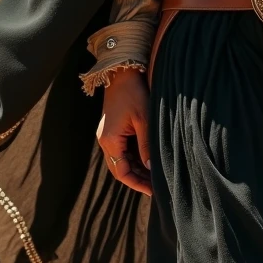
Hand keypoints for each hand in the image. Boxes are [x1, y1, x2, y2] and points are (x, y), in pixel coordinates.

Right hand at [96, 65, 152, 194]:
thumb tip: (151, 167)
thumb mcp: (144, 119)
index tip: (153, 190)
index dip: (137, 183)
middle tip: (157, 186)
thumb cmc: (133, 93)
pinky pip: (122, 150)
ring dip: (136, 169)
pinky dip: (134, 157)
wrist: (122, 72)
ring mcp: (107, 135)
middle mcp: (105, 141)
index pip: (122, 172)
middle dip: (137, 179)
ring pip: (121, 160)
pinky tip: (147, 160)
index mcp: (110, 140)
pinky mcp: (112, 129)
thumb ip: (146, 145)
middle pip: (120, 168)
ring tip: (155, 176)